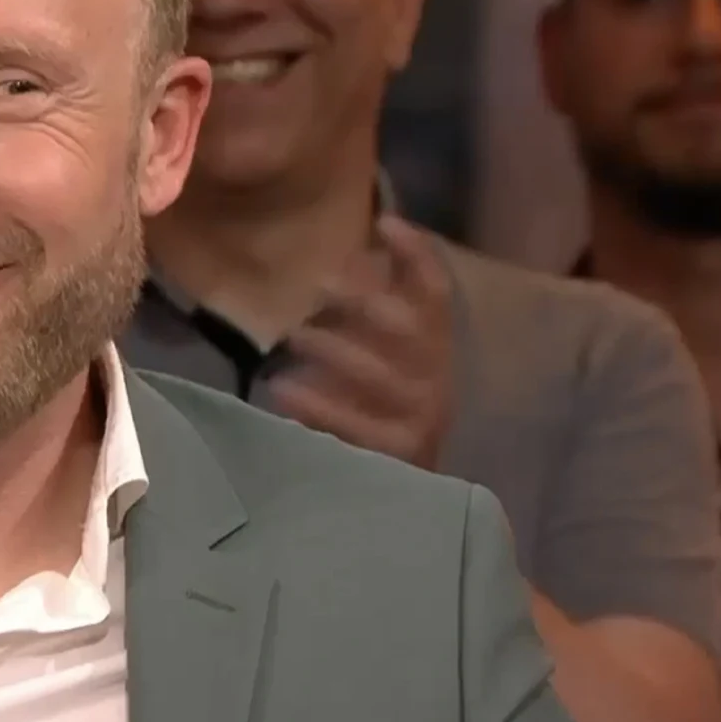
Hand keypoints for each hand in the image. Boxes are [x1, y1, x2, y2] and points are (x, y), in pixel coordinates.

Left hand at [266, 215, 454, 469]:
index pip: (438, 293)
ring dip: (336, 351)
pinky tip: (282, 389)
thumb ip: (378, 305)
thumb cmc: (384, 412)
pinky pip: (358, 427)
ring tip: (293, 336)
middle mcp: (437, 380)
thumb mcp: (382, 355)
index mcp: (437, 350)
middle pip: (411, 331)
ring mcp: (421, 420)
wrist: (406, 498)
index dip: (418, 255)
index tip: (383, 223)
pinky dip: (319, 406)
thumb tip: (361, 247)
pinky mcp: (397, 457)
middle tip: (316, 286)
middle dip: (365, 303)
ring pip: (384, 377)